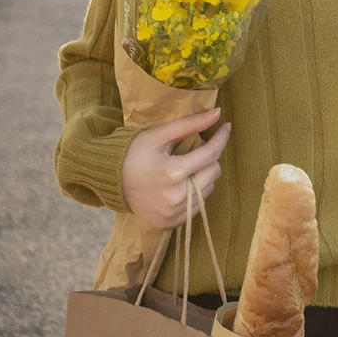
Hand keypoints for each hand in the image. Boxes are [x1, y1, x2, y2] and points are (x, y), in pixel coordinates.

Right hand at [121, 108, 230, 229]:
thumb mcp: (159, 134)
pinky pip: (197, 205)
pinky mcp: (171, 223)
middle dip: (209, 157)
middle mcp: (176, 197)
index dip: (221, 138)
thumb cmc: (134, 152)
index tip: (226, 127)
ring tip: (184, 167)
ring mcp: (174, 213)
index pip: (211, 153)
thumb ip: (190, 124)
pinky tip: (180, 184)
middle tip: (194, 149)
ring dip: (203, 175)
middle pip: (214, 172)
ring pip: (209, 189)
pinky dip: (195, 192)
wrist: (111, 180)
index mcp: (173, 172)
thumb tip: (219, 113)